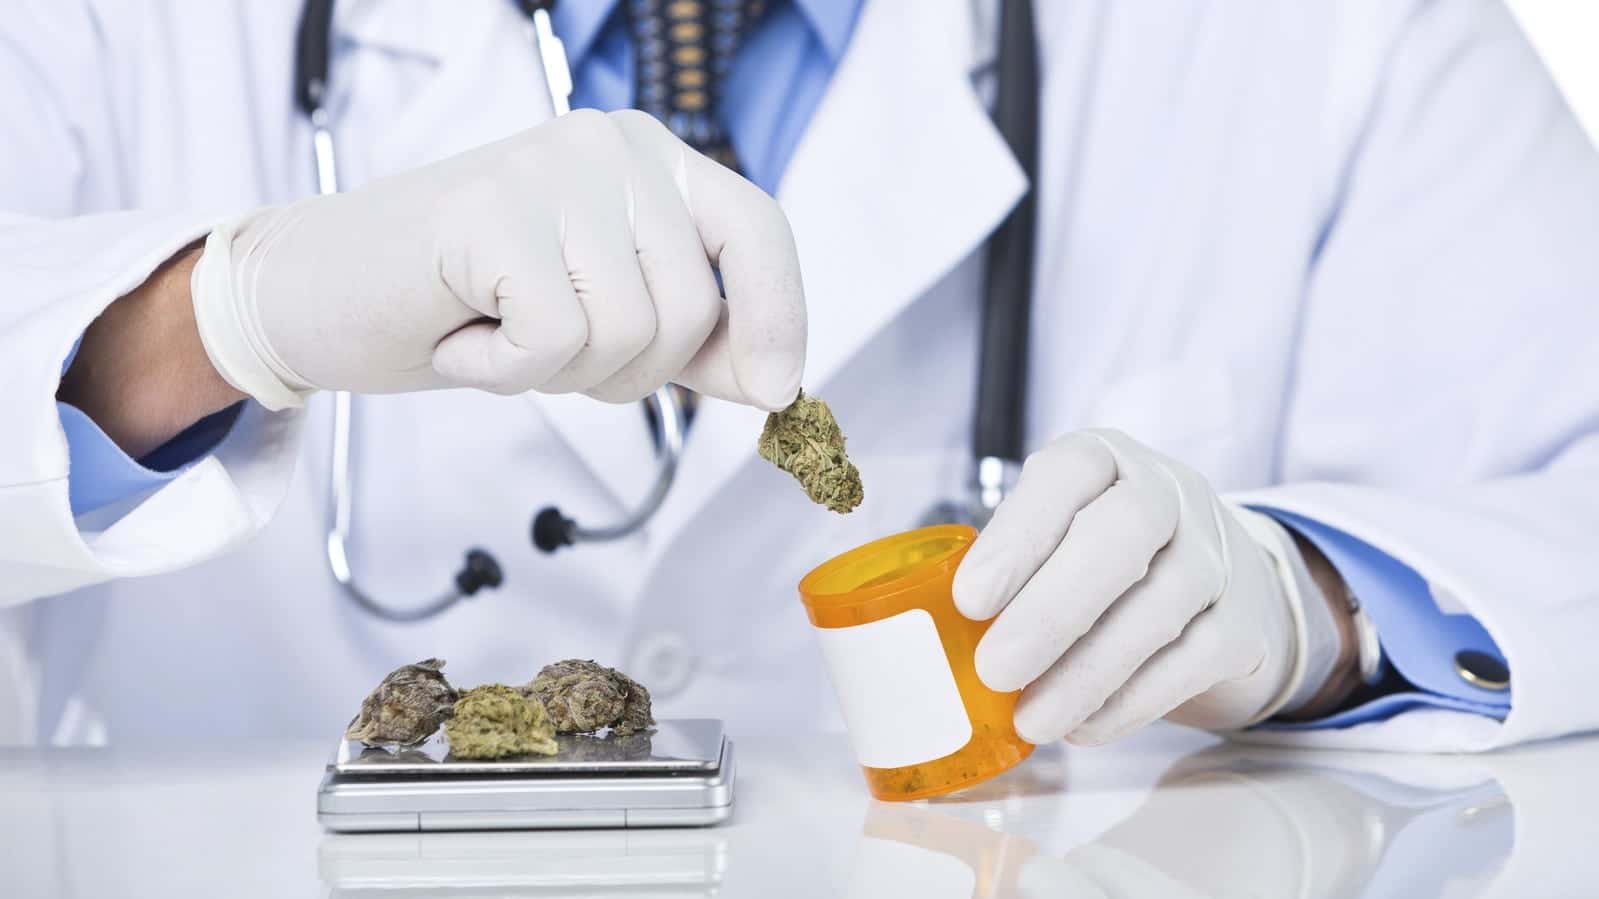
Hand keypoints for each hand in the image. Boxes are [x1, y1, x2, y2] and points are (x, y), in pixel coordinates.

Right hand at [191, 109, 805, 410]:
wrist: (319, 295)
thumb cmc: (461, 305)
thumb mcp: (600, 320)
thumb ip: (692, 340)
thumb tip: (782, 382)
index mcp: (646, 156)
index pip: (756, 229)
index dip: (779, 315)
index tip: (778, 390)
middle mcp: (610, 144)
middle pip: (692, 308)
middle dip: (627, 371)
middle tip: (544, 349)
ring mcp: (552, 168)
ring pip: (629, 331)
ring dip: (561, 373)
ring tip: (498, 333)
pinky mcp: (496, 210)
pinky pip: (556, 341)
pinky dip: (506, 372)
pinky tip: (461, 336)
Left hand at [952, 429, 1308, 744]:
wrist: (1224, 585)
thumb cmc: (1104, 558)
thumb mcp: (1059, 532)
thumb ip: (1010, 563)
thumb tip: (936, 634)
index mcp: (1105, 460)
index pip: (1067, 474)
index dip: (1018, 535)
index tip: (969, 600)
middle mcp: (1169, 493)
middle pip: (1123, 533)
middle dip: (1052, 609)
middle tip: (995, 669)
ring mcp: (1217, 554)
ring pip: (1160, 606)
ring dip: (1087, 672)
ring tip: (1031, 720)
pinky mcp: (1243, 622)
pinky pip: (1191, 662)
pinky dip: (1130, 702)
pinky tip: (1083, 727)